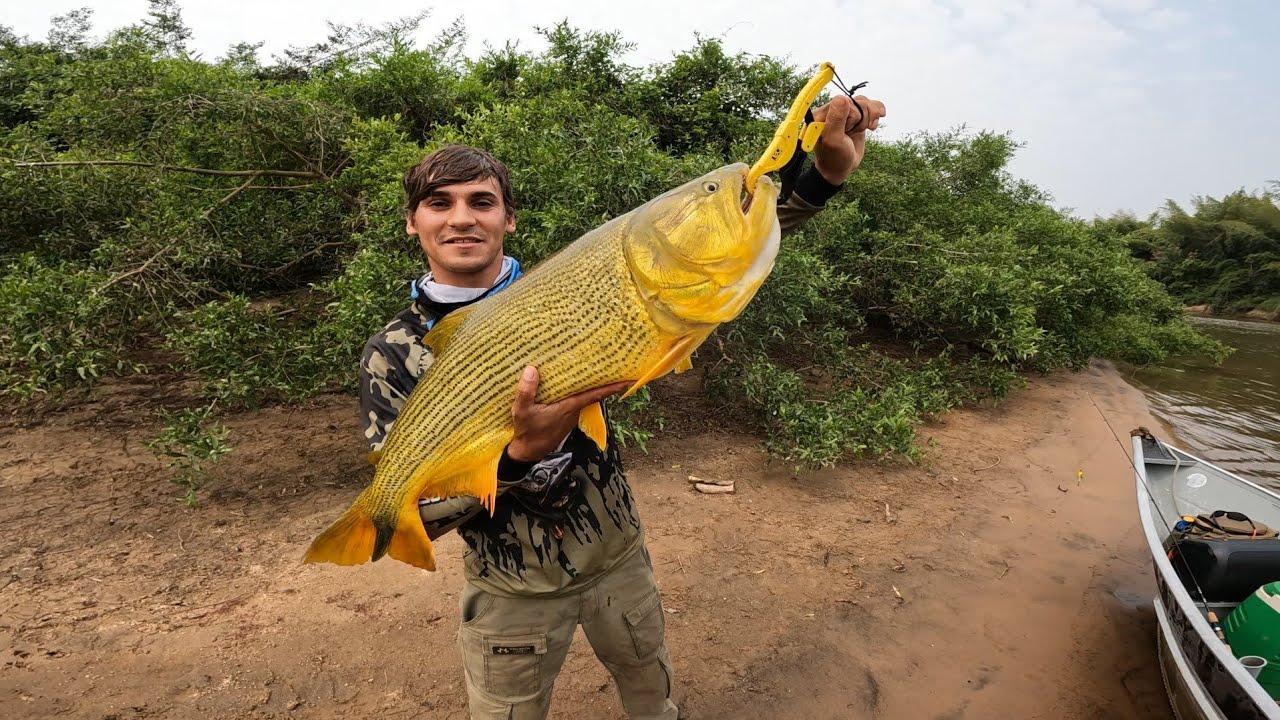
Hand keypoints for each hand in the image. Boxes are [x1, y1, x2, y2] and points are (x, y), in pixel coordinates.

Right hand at [507, 366, 630, 462]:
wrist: (527, 452)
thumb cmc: (527, 432)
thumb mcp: (521, 411)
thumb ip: (526, 391)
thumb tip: (532, 369)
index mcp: (568, 407)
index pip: (595, 395)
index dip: (612, 387)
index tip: (628, 380)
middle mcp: (574, 410)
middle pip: (592, 391)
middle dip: (603, 378)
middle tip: (611, 361)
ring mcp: (571, 414)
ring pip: (583, 395)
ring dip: (588, 382)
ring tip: (591, 363)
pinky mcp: (565, 416)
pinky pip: (575, 399)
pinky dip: (576, 389)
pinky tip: (570, 378)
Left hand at [811, 94, 886, 184]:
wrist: (841, 169)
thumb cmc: (834, 158)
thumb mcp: (834, 141)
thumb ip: (836, 119)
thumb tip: (842, 98)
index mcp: (822, 115)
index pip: (844, 101)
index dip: (851, 116)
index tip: (847, 130)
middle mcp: (832, 111)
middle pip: (856, 101)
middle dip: (861, 118)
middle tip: (852, 133)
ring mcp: (844, 113)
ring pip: (864, 102)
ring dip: (869, 117)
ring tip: (863, 130)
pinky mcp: (855, 117)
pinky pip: (870, 105)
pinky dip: (876, 114)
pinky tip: (873, 126)